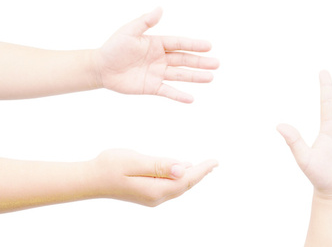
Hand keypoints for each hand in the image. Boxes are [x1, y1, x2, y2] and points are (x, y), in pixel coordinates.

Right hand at [91, 149, 216, 206]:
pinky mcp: (145, 193)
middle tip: (214, 164)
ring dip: (191, 176)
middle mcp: (155, 197)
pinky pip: (169, 186)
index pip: (186, 179)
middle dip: (200, 174)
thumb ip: (159, 165)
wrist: (88, 179)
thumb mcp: (135, 161)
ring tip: (204, 167)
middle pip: (184, 185)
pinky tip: (181, 170)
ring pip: (177, 187)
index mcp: (155, 189)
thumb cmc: (109, 166)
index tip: (215, 161)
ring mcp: (150, 197)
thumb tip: (182, 168)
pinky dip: (179, 178)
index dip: (202, 170)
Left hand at [93, 8, 218, 102]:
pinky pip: (168, 91)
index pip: (180, 44)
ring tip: (211, 78)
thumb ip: (145, 21)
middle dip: (201, 62)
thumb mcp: (129, 31)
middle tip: (217, 64)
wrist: (100, 68)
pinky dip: (179, 95)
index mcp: (157, 44)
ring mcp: (158, 73)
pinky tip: (191, 98)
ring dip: (195, 77)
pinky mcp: (151, 87)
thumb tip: (160, 8)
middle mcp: (161, 59)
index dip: (194, 45)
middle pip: (185, 60)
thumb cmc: (114, 47)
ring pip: (180, 75)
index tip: (209, 46)